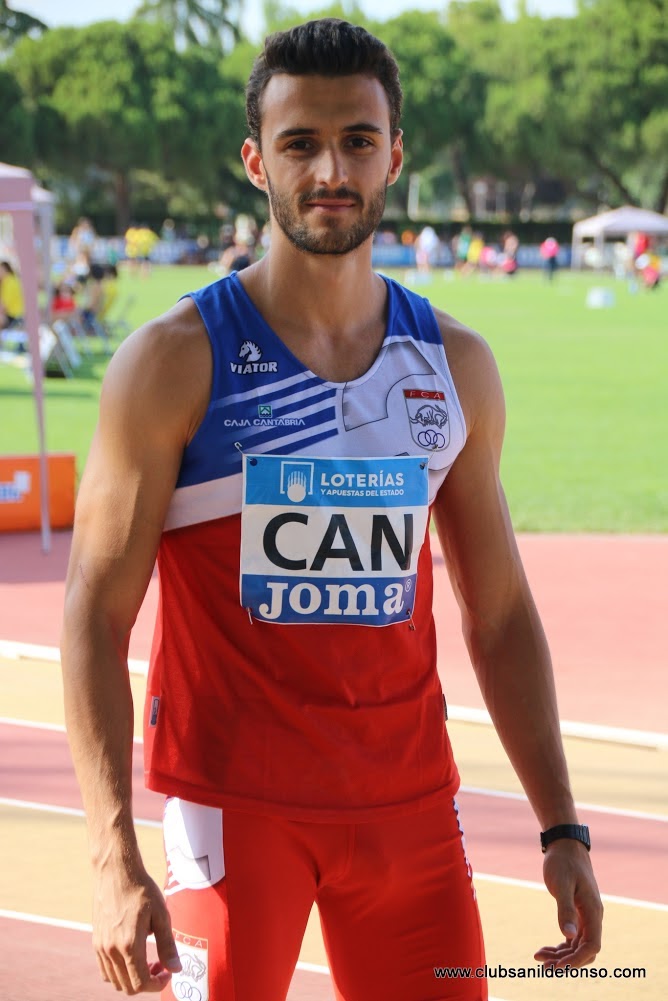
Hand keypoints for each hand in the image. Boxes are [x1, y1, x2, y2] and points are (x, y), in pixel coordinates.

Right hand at [93, 863, 181, 993]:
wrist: (116, 871)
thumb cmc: (141, 889)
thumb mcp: (161, 914)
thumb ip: (167, 945)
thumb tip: (176, 969)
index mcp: (129, 945)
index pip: (141, 983)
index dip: (157, 985)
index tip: (167, 973)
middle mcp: (111, 950)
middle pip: (127, 986)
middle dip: (147, 982)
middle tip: (160, 966)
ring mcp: (101, 947)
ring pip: (115, 980)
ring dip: (132, 978)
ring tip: (148, 960)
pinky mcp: (96, 941)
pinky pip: (105, 969)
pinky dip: (119, 972)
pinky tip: (132, 955)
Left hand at [534, 839, 602, 968]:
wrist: (565, 845)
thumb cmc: (562, 862)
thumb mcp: (561, 884)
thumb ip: (565, 909)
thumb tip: (569, 935)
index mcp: (593, 911)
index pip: (592, 946)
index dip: (577, 960)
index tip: (558, 966)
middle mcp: (592, 916)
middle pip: (585, 950)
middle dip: (567, 961)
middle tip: (544, 965)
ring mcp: (585, 915)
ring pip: (578, 946)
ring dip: (561, 955)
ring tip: (539, 957)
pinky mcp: (577, 913)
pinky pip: (573, 937)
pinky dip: (561, 946)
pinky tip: (546, 948)